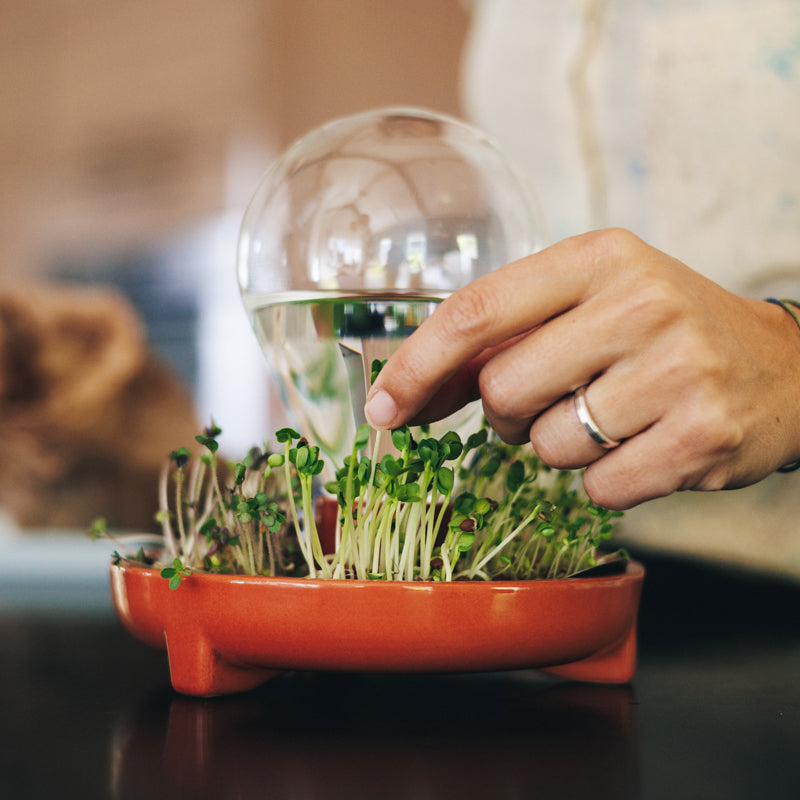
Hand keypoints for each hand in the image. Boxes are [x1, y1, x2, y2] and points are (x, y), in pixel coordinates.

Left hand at [364, 229, 799, 508]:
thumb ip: (500, 337)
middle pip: (503, 390)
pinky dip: (604, 481)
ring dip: (560, 447)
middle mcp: (638, 301)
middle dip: (508, 414)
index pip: (475, 311)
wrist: (779, 367)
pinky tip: (644, 446)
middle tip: (550, 401)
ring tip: (613, 416)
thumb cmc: (659, 334)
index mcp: (596, 257)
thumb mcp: (586, 303)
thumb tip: (406, 394)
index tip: (382, 409)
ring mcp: (676, 369)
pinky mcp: (702, 435)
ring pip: (548, 446)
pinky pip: (598, 488)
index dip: (416, 366)